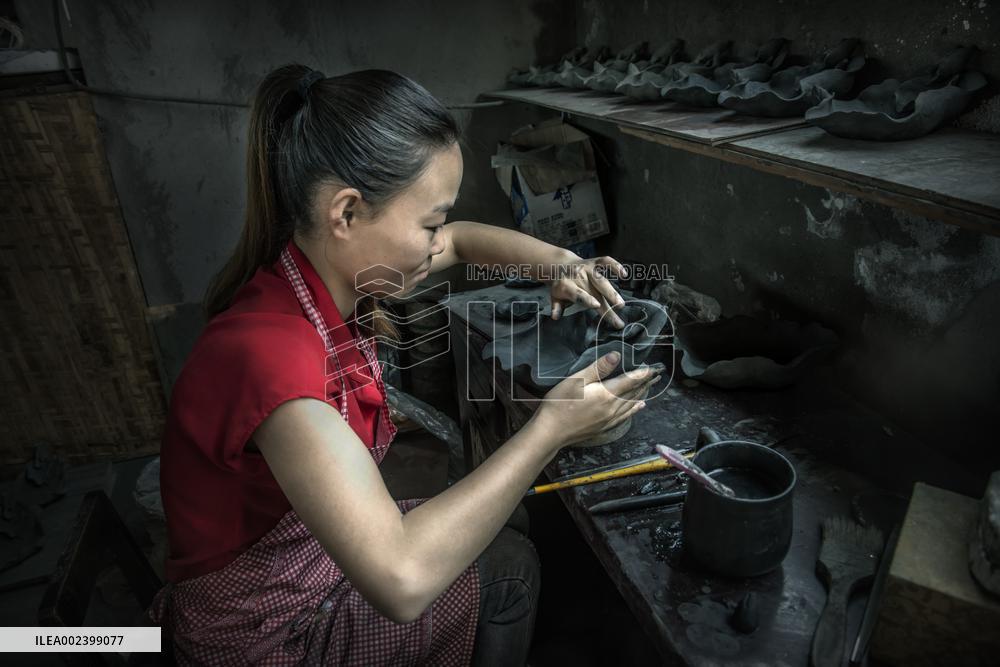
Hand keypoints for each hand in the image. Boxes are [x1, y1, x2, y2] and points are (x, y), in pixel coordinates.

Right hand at [532, 351, 662, 449]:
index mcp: (606, 394)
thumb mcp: (576, 380)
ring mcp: (609, 419)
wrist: (551, 431)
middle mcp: (612, 408)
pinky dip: (634, 409)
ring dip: (642, 394)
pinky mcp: (604, 427)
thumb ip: (598, 368)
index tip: (652, 367)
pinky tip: (638, 407)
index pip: (629, 380)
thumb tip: (616, 356)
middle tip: (656, 375)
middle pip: (633, 393)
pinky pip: (625, 416)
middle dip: (645, 383)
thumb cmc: (560, 403)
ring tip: (650, 387)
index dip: (641, 373)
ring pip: (631, 404)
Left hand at [549, 256, 627, 327]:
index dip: (586, 299)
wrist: (559, 265)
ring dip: (612, 292)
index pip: (577, 294)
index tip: (596, 305)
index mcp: (567, 286)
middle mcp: (578, 276)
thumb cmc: (560, 285)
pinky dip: (615, 266)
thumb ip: (556, 306)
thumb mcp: (554, 296)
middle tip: (616, 318)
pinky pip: (605, 262)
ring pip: (601, 280)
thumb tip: (555, 317)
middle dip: (606, 304)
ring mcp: (587, 269)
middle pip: (594, 292)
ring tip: (620, 304)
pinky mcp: (594, 262)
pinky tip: (624, 274)